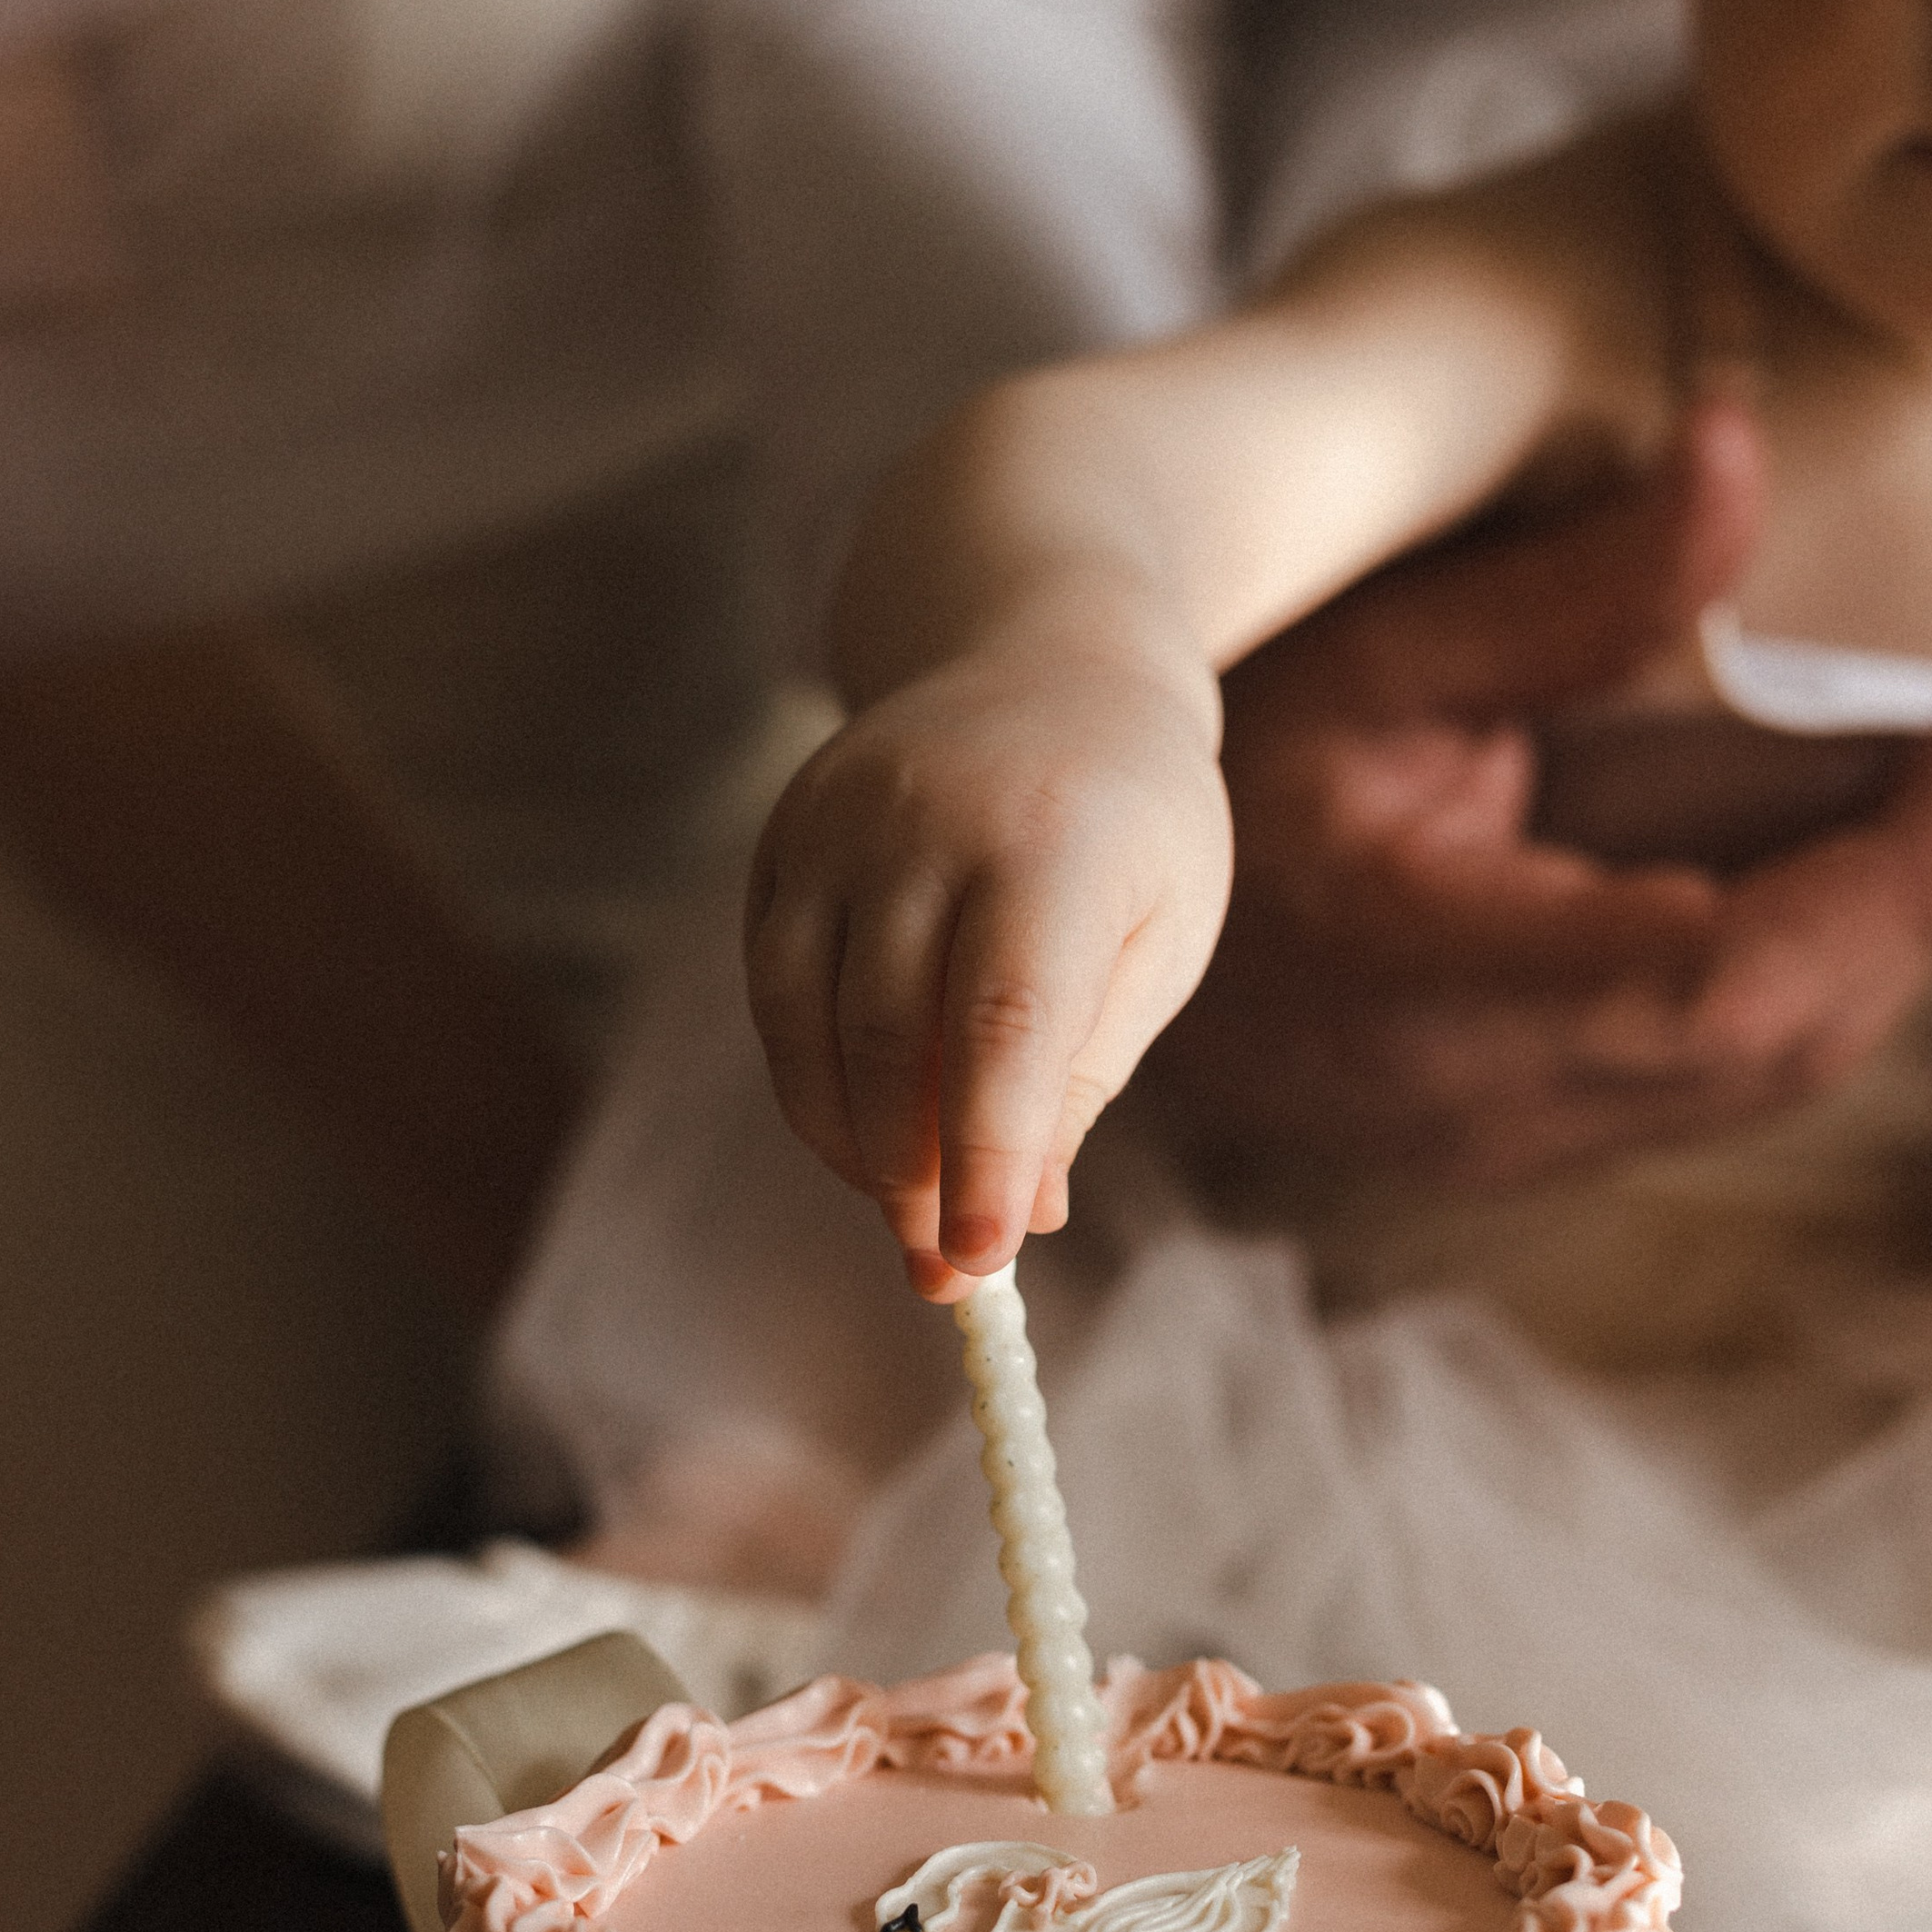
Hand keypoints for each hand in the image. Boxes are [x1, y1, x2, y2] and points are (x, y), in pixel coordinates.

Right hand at [746, 639, 1231, 1296]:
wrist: (1048, 661)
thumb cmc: (1132, 829)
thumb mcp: (1158, 941)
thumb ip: (1082, 1076)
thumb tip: (1015, 1216)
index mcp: (1055, 843)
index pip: (1002, 1024)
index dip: (983, 1155)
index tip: (979, 1266)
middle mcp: (929, 821)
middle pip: (889, 1036)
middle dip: (912, 1173)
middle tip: (945, 1270)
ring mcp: (839, 823)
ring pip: (809, 1024)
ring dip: (851, 1142)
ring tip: (910, 1204)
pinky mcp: (784, 838)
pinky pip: (773, 992)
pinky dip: (811, 1083)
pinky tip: (865, 1129)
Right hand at [1155, 406, 1931, 1190]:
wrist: (1075, 918)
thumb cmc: (1218, 762)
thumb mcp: (1383, 646)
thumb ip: (1576, 580)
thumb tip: (1735, 449)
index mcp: (1422, 980)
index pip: (1718, 979)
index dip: (1890, 880)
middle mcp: (1468, 1099)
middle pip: (1770, 1043)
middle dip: (1924, 907)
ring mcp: (1490, 1142)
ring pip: (1755, 1078)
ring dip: (1887, 947)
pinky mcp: (1513, 1140)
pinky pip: (1706, 1081)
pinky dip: (1813, 981)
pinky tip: (1872, 878)